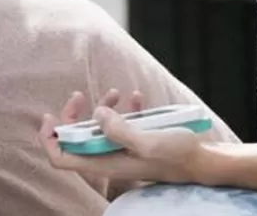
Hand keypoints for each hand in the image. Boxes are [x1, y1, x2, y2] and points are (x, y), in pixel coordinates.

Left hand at [38, 89, 207, 184]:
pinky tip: (135, 98)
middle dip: (73, 116)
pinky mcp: (135, 142)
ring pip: (98, 129)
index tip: (49, 117)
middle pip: (75, 140)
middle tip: (78, 96)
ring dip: (102, 108)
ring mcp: (122, 150)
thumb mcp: (148, 142)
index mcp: (105, 163)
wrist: (207, 160)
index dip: (50, 139)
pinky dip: (124, 110)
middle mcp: (109, 158)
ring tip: (116, 92)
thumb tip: (97, 113)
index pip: (62, 159)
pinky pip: (121, 125)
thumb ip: (120, 130)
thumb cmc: (179, 155)